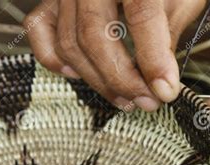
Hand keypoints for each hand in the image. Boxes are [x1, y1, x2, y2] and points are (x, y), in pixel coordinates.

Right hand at [25, 0, 205, 111]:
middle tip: (148, 102)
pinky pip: (40, 30)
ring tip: (125, 99)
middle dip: (123, 79)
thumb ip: (168, 33)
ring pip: (70, 42)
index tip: (166, 92)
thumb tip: (161, 82)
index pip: (140, 16)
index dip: (154, 60)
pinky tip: (80, 75)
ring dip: (97, 80)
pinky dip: (55, 58)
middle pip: (95, 36)